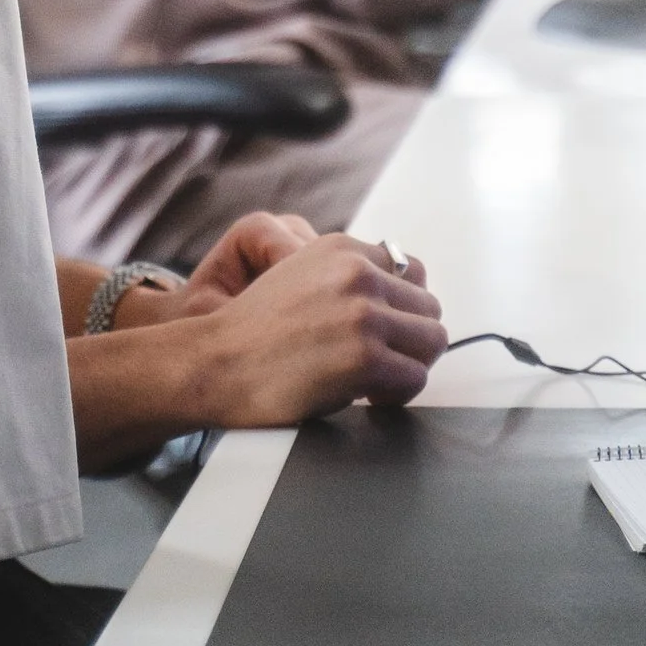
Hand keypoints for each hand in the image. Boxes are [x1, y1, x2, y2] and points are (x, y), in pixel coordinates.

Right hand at [180, 226, 445, 422]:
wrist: (213, 362)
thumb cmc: (253, 332)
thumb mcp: (297, 276)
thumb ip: (346, 277)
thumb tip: (408, 295)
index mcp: (341, 248)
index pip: (414, 273)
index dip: (402, 310)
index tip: (381, 333)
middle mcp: (357, 273)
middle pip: (429, 308)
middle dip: (409, 340)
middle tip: (378, 364)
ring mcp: (363, 314)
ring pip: (432, 342)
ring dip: (408, 366)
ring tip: (374, 381)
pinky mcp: (364, 357)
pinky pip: (415, 379)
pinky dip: (396, 394)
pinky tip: (364, 396)